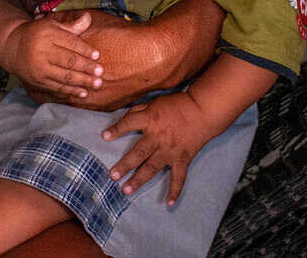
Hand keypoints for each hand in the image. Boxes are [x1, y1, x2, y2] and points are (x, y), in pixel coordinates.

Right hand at [4, 11, 104, 98]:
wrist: (13, 48)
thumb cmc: (37, 34)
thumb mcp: (52, 25)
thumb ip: (71, 25)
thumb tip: (89, 17)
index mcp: (48, 35)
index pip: (70, 43)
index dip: (85, 50)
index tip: (98, 55)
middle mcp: (42, 51)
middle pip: (68, 61)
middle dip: (86, 67)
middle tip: (101, 72)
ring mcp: (39, 68)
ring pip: (64, 76)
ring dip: (82, 81)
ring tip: (97, 83)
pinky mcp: (37, 81)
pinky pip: (57, 87)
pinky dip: (71, 91)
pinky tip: (83, 93)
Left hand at [101, 91, 221, 204]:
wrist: (202, 111)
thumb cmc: (176, 105)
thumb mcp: (155, 103)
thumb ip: (138, 111)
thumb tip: (122, 120)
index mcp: (150, 119)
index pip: (130, 123)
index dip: (117, 129)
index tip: (104, 137)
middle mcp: (158, 136)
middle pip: (139, 151)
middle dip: (125, 164)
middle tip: (113, 176)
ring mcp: (171, 150)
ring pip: (152, 167)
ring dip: (139, 180)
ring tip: (126, 190)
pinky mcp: (183, 158)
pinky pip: (179, 177)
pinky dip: (175, 190)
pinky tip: (168, 202)